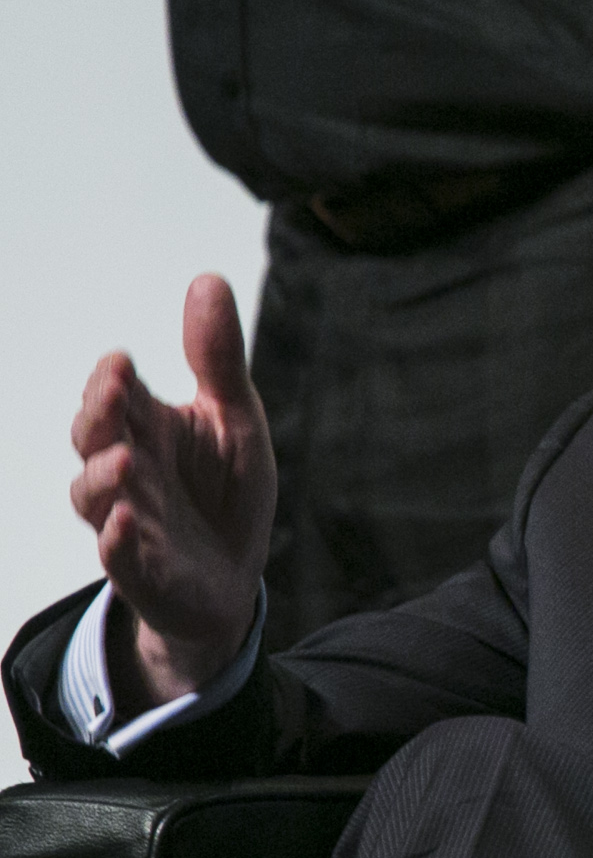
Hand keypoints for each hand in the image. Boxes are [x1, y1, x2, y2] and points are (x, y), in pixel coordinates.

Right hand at [70, 274, 274, 711]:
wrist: (231, 579)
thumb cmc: (225, 491)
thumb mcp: (236, 421)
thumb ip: (218, 360)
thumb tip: (207, 278)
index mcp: (147, 428)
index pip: (115, 397)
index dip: (111, 381)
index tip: (121, 362)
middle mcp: (126, 469)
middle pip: (92, 436)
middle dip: (98, 414)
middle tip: (114, 388)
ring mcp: (127, 519)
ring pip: (91, 495)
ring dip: (101, 477)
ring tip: (124, 460)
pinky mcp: (141, 568)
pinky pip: (118, 555)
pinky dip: (118, 540)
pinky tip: (126, 523)